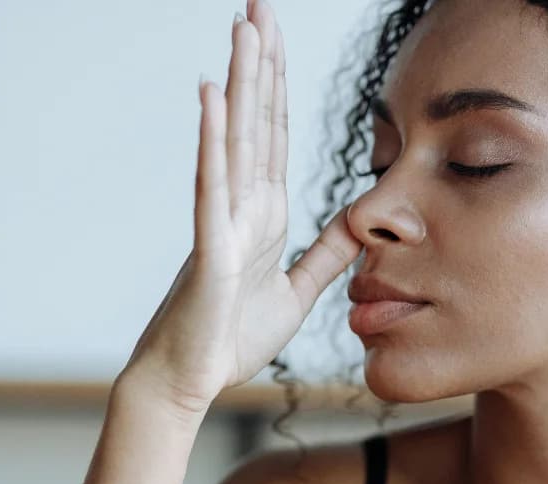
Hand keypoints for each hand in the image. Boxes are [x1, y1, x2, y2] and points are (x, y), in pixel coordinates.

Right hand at [120, 0, 361, 413]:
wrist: (189, 382)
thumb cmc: (229, 338)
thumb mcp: (297, 291)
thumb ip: (326, 254)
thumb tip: (359, 219)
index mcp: (264, 211)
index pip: (276, 133)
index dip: (279, 83)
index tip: (275, 34)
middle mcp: (242, 204)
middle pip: (256, 118)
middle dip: (260, 61)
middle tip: (257, 5)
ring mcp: (223, 219)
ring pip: (236, 137)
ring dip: (240, 81)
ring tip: (242, 27)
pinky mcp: (210, 245)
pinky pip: (212, 183)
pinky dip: (212, 137)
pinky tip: (213, 94)